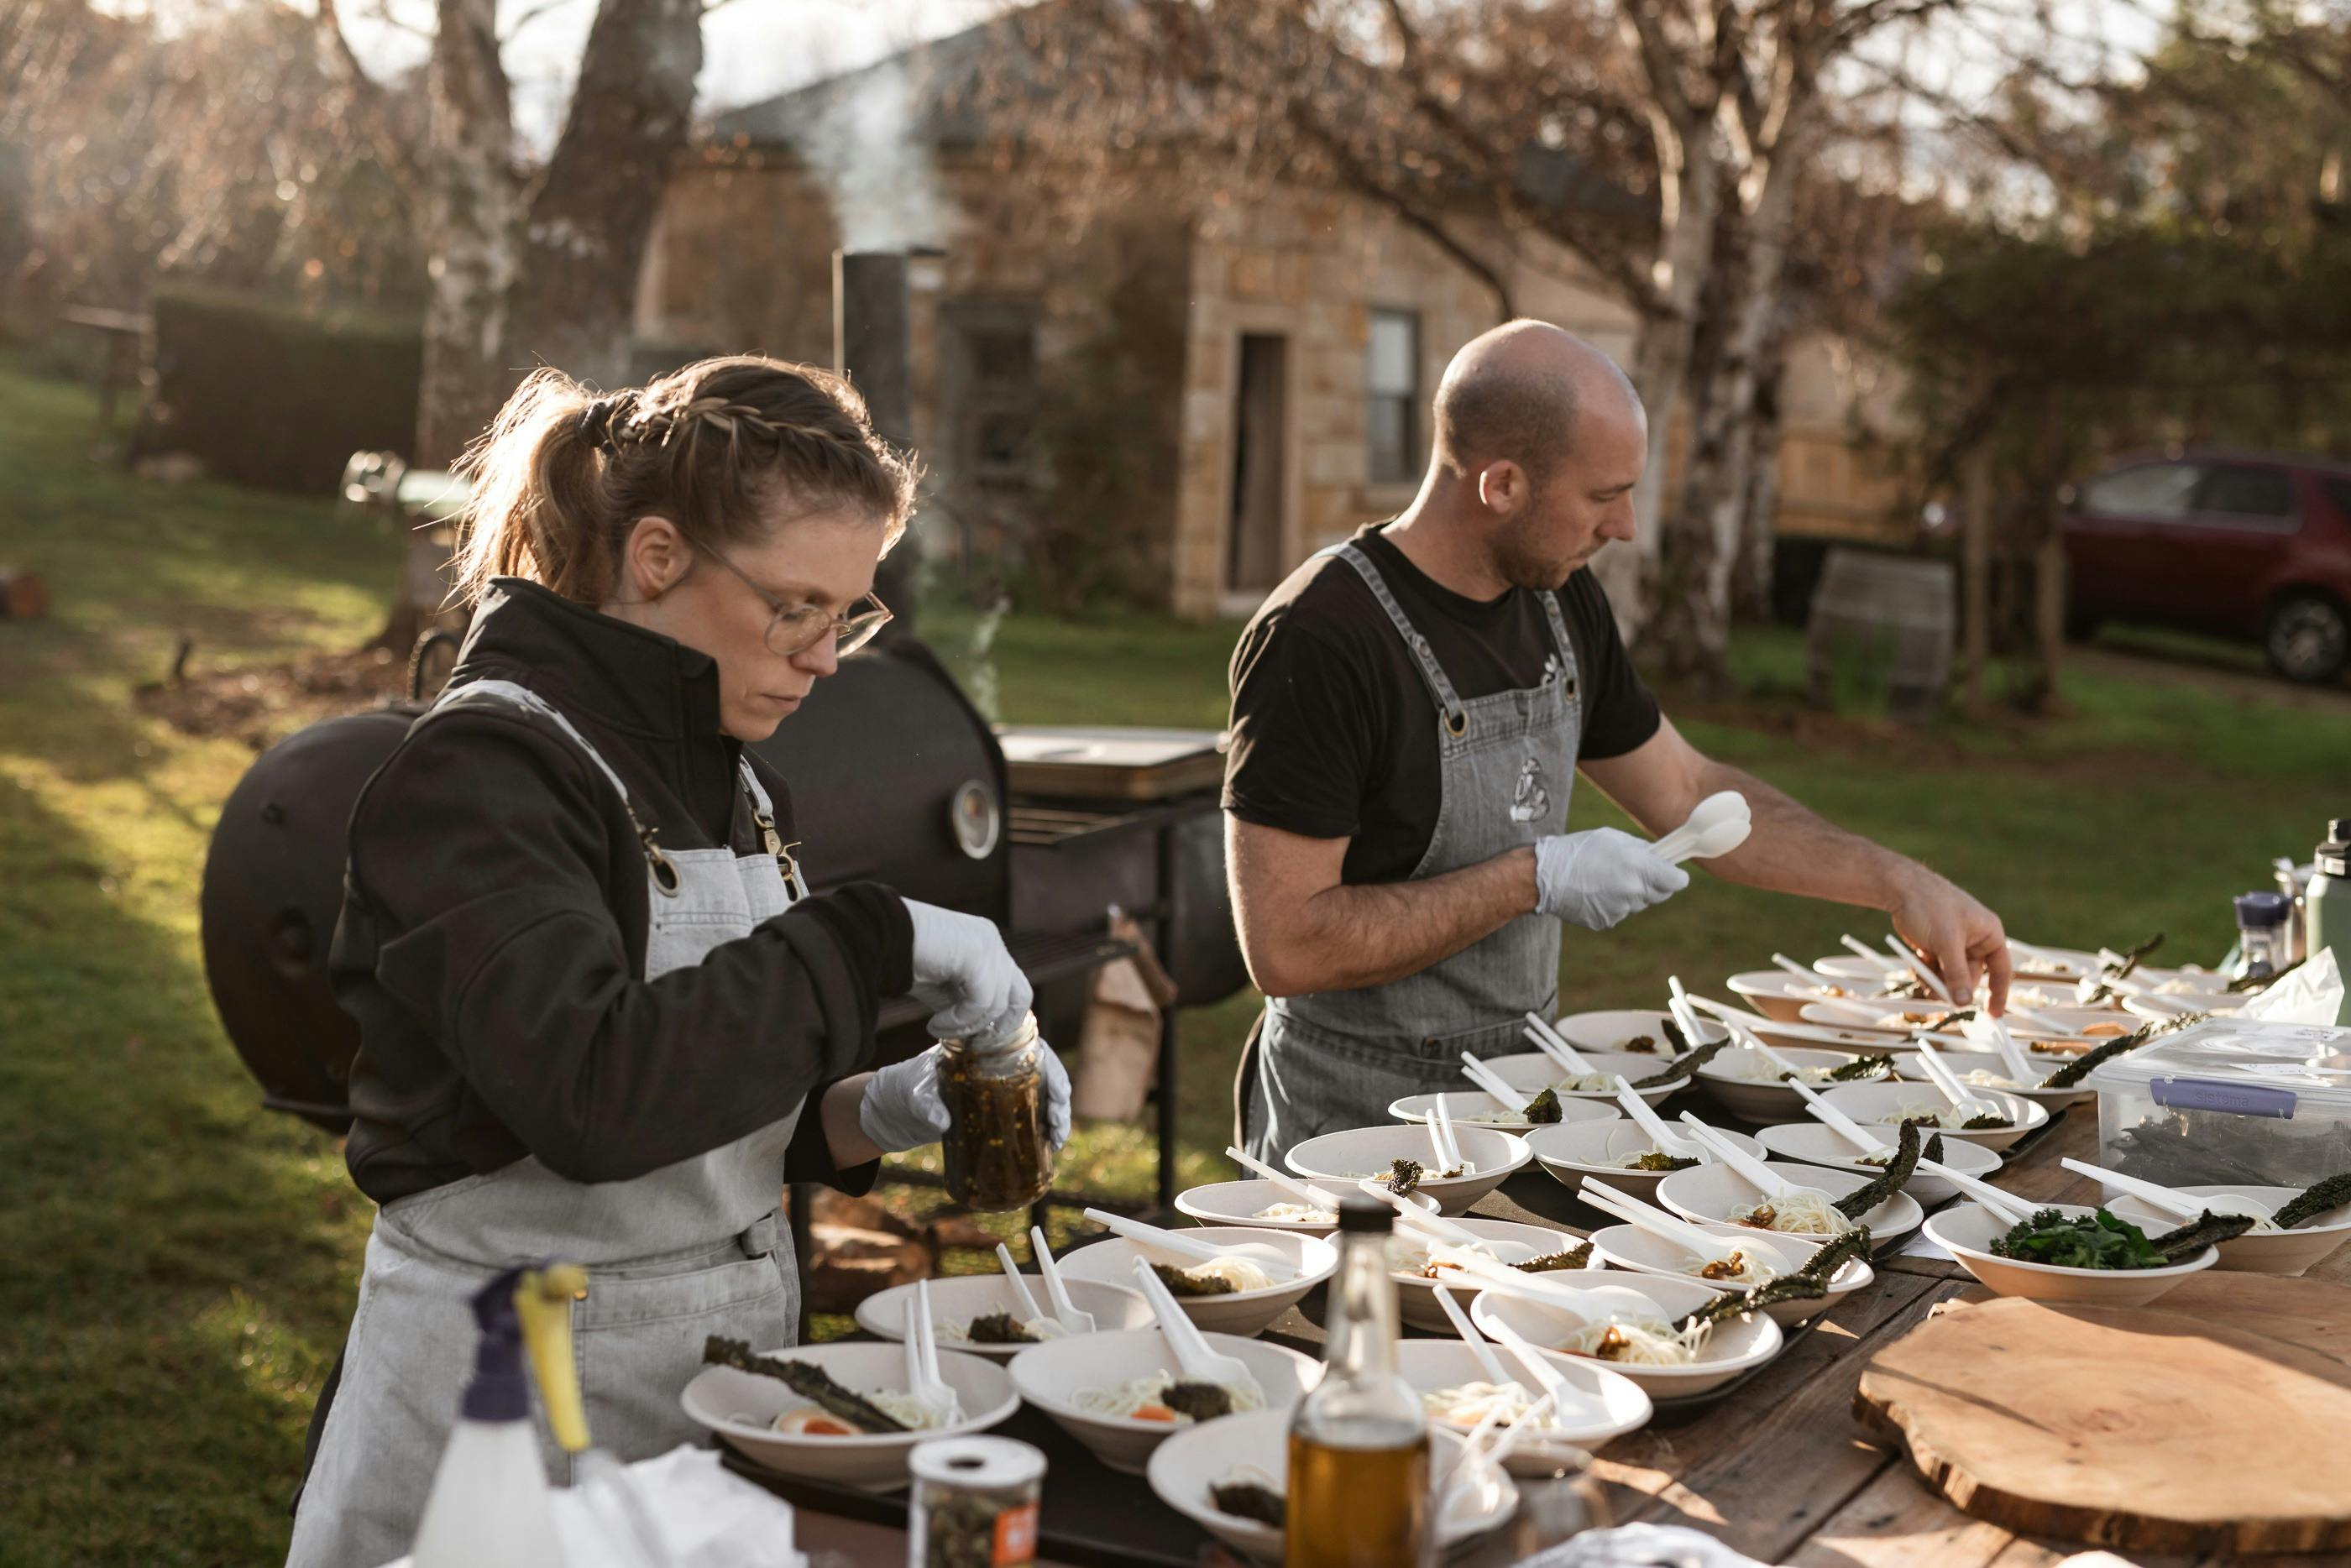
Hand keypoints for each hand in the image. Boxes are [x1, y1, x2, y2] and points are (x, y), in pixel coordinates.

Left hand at [855, 1039, 1073, 1153]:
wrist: (888, 1112)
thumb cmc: (901, 1090)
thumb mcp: (911, 1093)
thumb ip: (925, 1104)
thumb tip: (942, 1121)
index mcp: (982, 1050)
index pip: (1028, 1049)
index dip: (1050, 1069)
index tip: (1057, 1093)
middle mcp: (994, 1067)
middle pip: (1042, 1074)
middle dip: (1059, 1098)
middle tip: (1058, 1125)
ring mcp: (994, 1091)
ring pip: (1038, 1096)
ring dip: (1054, 1116)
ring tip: (1056, 1140)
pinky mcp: (990, 1114)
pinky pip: (1023, 1117)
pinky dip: (1038, 1130)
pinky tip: (1046, 1147)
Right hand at [904, 899, 1032, 1046]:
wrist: (879, 934)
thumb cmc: (903, 958)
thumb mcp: (939, 986)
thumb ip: (961, 1001)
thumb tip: (973, 1028)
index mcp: (987, 944)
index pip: (1014, 985)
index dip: (1004, 1016)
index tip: (981, 1037)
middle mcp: (992, 941)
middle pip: (1021, 994)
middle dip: (1002, 1025)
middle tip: (976, 1043)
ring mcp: (988, 945)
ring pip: (996, 1003)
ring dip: (965, 1026)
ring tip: (937, 1028)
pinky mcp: (976, 953)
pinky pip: (980, 1001)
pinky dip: (959, 1020)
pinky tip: (934, 1023)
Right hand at [1534, 828, 1688, 929]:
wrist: (1544, 876)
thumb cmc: (1578, 850)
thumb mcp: (1612, 838)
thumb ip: (1641, 850)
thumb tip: (1658, 858)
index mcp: (1638, 867)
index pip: (1678, 881)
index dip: (1675, 875)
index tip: (1669, 871)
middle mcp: (1633, 891)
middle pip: (1660, 894)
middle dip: (1653, 883)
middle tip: (1633, 871)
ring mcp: (1620, 909)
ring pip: (1638, 904)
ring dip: (1630, 894)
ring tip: (1605, 879)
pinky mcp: (1606, 921)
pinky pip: (1619, 912)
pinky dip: (1612, 904)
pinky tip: (1594, 891)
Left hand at [1887, 867, 2010, 1012]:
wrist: (1900, 888)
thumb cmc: (1930, 906)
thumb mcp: (1946, 942)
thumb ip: (1956, 973)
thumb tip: (1963, 1002)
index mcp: (1989, 934)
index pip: (2001, 970)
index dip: (1998, 994)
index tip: (1993, 1016)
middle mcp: (1975, 940)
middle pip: (1970, 977)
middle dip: (1953, 987)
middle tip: (1935, 993)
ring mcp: (1954, 944)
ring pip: (1950, 976)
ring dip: (1936, 982)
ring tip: (1922, 977)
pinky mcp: (1935, 946)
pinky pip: (1935, 970)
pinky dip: (1926, 973)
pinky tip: (1916, 966)